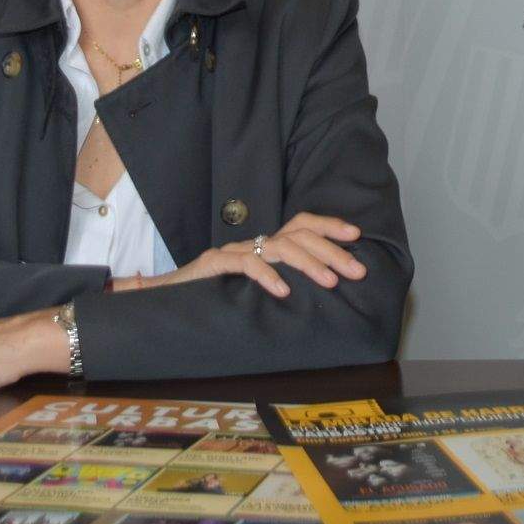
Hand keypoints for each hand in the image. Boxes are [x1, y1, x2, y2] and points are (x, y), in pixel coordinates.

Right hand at [133, 212, 367, 298]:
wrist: (166, 298)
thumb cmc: (216, 298)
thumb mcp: (258, 292)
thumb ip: (284, 286)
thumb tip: (325, 291)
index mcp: (266, 246)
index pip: (302, 224)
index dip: (330, 226)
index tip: (357, 235)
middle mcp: (253, 243)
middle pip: (300, 234)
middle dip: (333, 251)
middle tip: (358, 271)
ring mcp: (234, 251)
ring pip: (280, 246)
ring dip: (310, 264)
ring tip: (330, 283)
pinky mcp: (214, 264)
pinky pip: (245, 264)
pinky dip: (268, 276)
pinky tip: (284, 291)